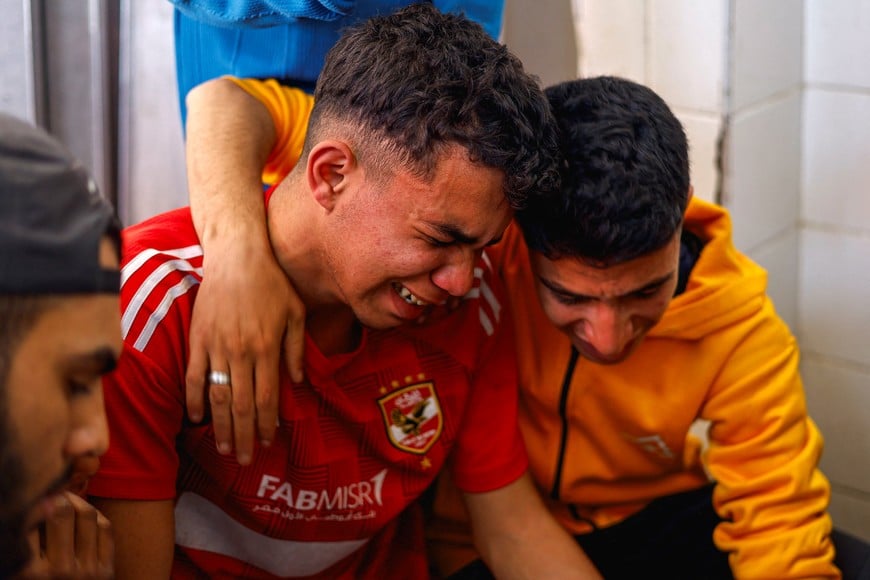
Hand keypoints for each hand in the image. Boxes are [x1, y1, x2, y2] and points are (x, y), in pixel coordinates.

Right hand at [16, 493, 112, 578]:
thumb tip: (38, 504)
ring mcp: (86, 572)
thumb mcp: (20, 573)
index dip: (34, 501)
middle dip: (57, 496)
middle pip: (61, 513)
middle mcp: (59, 572)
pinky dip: (95, 515)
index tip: (36, 494)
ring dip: (77, 501)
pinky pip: (105, 529)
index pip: (30, 522)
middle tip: (52, 491)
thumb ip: (25, 546)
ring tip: (67, 497)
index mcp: (28, 574)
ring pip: (87, 516)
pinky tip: (85, 512)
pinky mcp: (106, 572)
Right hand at [186, 235, 305, 464]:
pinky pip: (195, 375)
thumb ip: (296, 349)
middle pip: (241, 405)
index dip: (266, 424)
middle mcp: (241, 352)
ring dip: (220, 426)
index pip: (266, 397)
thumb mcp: (296, 312)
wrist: (237, 256)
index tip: (267, 443)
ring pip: (218, 396)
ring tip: (224, 448)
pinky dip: (195, 398)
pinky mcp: (198, 338)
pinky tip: (196, 418)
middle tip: (246, 460)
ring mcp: (216, 346)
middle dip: (244, 436)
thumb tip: (298, 382)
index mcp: (266, 348)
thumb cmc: (272, 283)